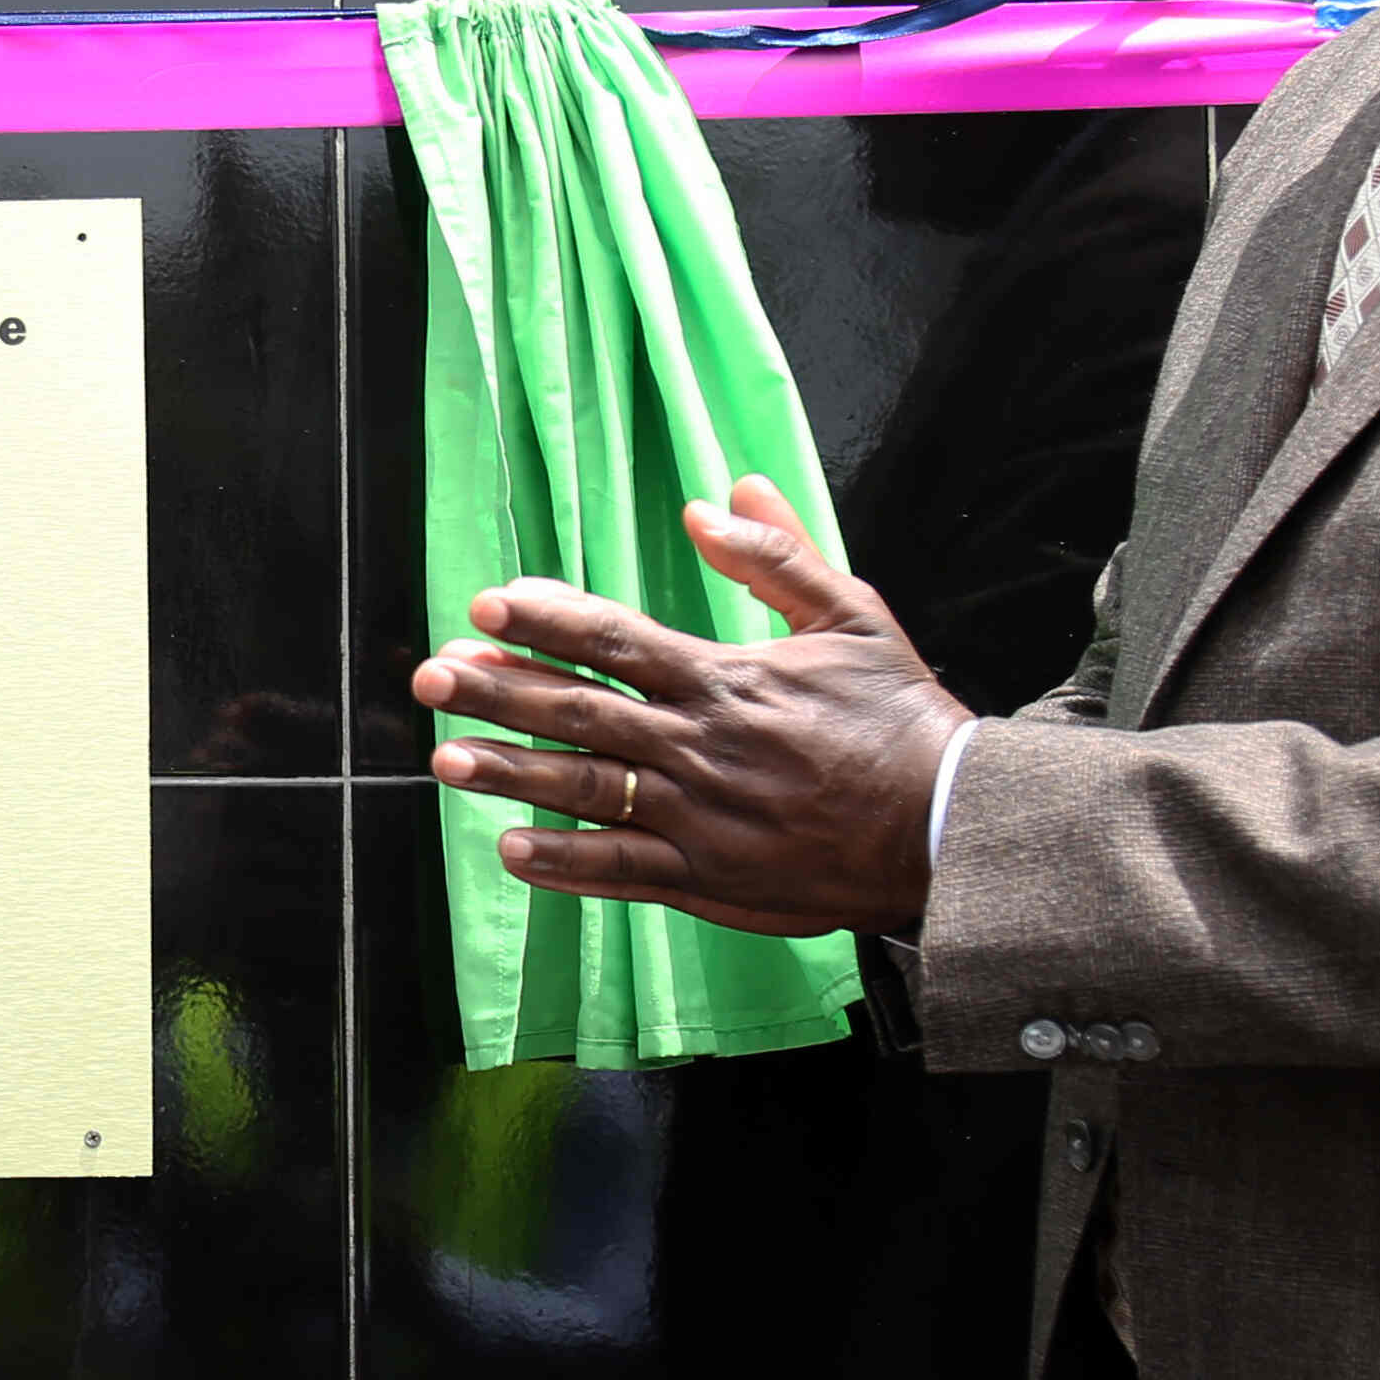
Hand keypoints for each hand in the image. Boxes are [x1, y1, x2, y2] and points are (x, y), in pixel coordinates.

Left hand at [412, 475, 968, 938]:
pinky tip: (510, 851)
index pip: (613, 639)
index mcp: (726, 679)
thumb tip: (714, 500)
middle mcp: (699, 747)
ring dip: (508, 774)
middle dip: (496, 692)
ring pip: (583, 792)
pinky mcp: (709, 879)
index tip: (485, 605)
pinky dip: (563, 863)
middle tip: (430, 678)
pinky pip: (620, 871)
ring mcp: (698, 819)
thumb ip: (778, 554)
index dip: (543, 620)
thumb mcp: (854, 616)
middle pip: (578, 713)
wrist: (949, 826)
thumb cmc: (902, 719)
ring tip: (444, 759)